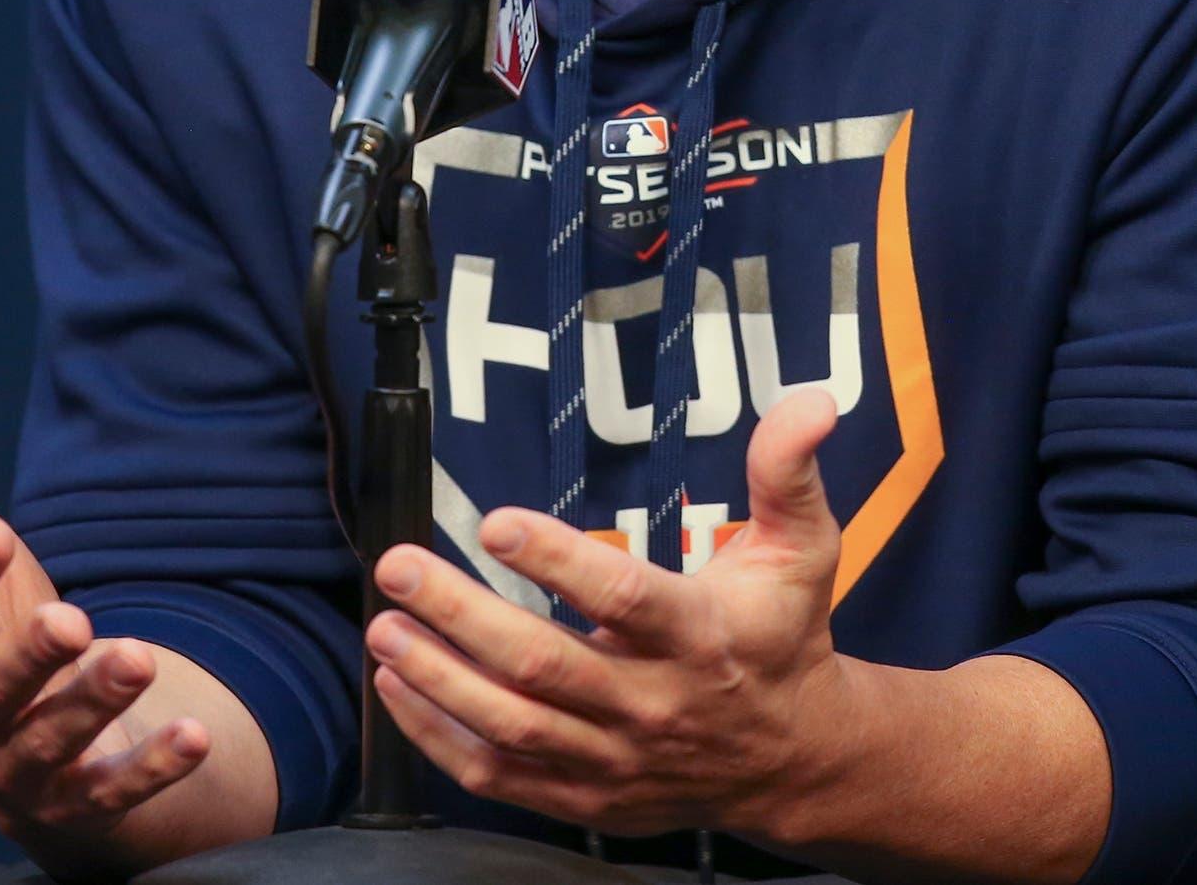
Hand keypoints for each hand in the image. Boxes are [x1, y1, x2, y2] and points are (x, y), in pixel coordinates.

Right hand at [0, 369, 212, 840]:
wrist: (25, 747)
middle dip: (28, 658)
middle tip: (69, 620)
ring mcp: (22, 763)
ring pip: (53, 742)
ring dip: (94, 702)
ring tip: (138, 657)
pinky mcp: (81, 797)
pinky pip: (115, 789)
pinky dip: (153, 765)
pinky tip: (195, 736)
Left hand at [363, 386, 861, 843]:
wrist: (793, 758)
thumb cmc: (784, 637)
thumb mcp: (803, 547)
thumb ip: (790, 471)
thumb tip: (811, 400)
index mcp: (703, 637)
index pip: (624, 599)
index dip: (557, 561)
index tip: (496, 521)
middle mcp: (656, 705)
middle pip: (545, 666)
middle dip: (462, 615)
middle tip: (400, 567)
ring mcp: (618, 759)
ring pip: (512, 727)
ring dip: (438, 678)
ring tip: (385, 627)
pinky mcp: (589, 797)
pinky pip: (501, 776)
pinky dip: (440, 738)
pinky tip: (399, 689)